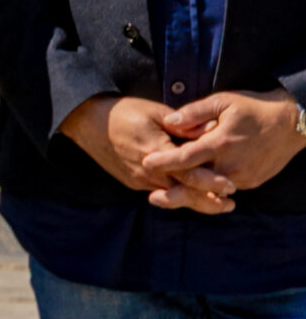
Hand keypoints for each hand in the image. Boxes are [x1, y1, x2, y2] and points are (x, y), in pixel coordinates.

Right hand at [58, 94, 230, 210]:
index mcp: (157, 153)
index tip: (231, 186)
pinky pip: (159, 191)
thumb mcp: (155, 112)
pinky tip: (189, 195)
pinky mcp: (132, 182)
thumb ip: (183, 126)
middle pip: (184, 193)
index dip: (212, 181)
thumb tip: (210, 132)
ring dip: (194, 202)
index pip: (190, 174)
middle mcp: (148, 172)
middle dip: (208, 200)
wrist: (87, 122)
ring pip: (172, 196)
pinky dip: (176, 195)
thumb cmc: (123, 112)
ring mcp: (139, 180)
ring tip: (216, 206)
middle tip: (231, 205)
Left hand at [147, 90, 305, 196]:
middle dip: (174, 193)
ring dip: (190, 196)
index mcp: (221, 143)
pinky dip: (209, 192)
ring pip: (211, 191)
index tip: (145, 163)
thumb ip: (195, 112)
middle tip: (151, 197)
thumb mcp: (223, 101)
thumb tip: (170, 121)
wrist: (291, 124)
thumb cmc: (253, 108)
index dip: (165, 161)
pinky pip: (225, 190)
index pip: (187, 157)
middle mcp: (232, 164)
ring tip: (166, 198)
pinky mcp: (252, 182)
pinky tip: (193, 192)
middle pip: (198, 184)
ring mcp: (243, 176)